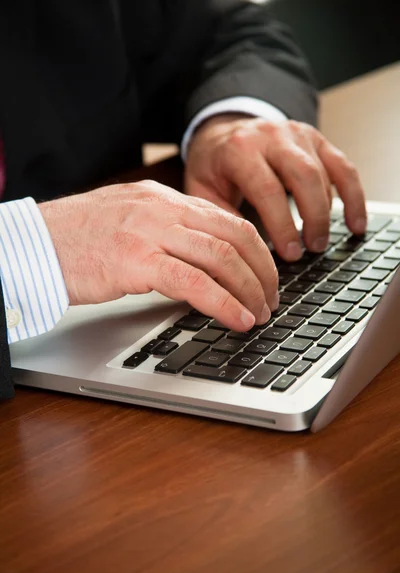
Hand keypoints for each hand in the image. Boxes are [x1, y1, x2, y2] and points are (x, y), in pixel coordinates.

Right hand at [39, 180, 278, 330]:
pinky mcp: (134, 261)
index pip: (228, 221)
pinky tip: (238, 319)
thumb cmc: (77, 237)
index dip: (258, 251)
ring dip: (250, 290)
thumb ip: (167, 232)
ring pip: (221, 257)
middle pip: (235, 236)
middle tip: (272, 299)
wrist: (33, 243)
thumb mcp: (130, 222)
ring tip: (260, 313)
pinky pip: (193, 282)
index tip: (267, 276)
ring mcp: (149, 232)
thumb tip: (203, 261)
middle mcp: (163, 209)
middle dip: (264, 272)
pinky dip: (223, 303)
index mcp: (164, 199)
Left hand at [185, 115, 366, 260]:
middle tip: (311, 249)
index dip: (282, 225)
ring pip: (324, 172)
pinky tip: (356, 222)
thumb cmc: (213, 166)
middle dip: (312, 217)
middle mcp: (271, 136)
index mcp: (239, 149)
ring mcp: (296, 134)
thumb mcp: (202, 190)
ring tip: (321, 243)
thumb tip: (241, 252)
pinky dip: (353, 196)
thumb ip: (220, 218)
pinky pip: (342, 167)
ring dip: (328, 212)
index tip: (290, 253)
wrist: (221, 133)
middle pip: (304, 176)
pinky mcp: (316, 140)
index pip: (268, 189)